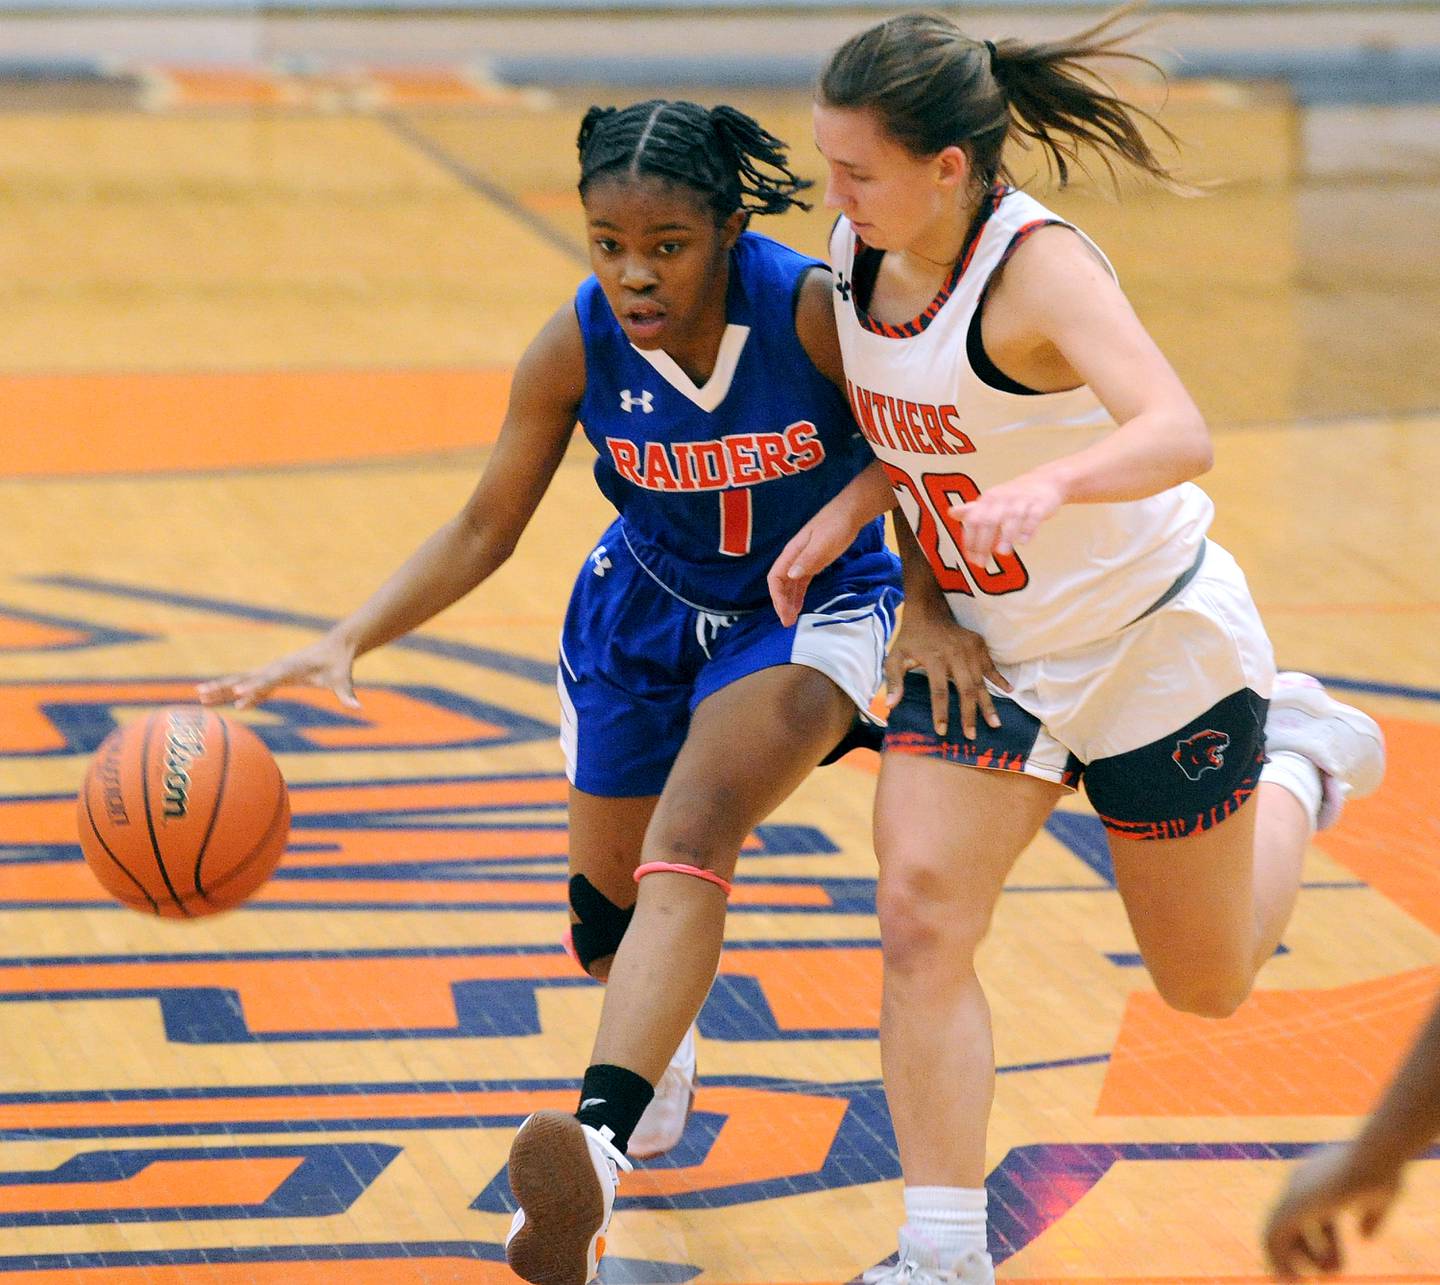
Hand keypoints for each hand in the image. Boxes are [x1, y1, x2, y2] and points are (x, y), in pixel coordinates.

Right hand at [197, 633, 360, 710]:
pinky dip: (243, 694)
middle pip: (246, 678)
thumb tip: (357, 708)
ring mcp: (274, 671)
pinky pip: (256, 686)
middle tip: (200, 695)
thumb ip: (347, 695)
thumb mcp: (343, 679)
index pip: (268, 680)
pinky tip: (234, 705)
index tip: (237, 696)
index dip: (253, 688)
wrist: (338, 646)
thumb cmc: (339, 663)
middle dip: (224, 686)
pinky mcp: (278, 675)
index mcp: (290, 668)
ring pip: (244, 680)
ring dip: (223, 688)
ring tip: (200, 697)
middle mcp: (277, 668)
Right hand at [768, 507, 861, 627]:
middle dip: (781, 603)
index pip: (775, 577)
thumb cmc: (835, 526)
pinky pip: (801, 583)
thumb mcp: (822, 544)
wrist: (849, 514)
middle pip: (780, 584)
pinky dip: (798, 596)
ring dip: (789, 602)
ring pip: (790, 585)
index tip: (784, 612)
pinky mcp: (813, 563)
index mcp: (792, 552)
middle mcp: (793, 558)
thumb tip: (791, 576)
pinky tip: (799, 606)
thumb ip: (807, 559)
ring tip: (791, 620)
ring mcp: (803, 561)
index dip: (777, 596)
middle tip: (787, 622)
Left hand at [883, 602, 1009, 739]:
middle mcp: (955, 655)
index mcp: (934, 659)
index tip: (942, 731)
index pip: (939, 691)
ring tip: (994, 723)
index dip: (941, 712)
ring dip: (987, 704)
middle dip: (969, 714)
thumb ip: (894, 681)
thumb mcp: (895, 657)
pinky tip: (1009, 691)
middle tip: (971, 736)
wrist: (928, 610)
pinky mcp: (979, 645)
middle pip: (965, 689)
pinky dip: (1000, 679)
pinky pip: (991, 666)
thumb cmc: (910, 638)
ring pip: (980, 681)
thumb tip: (891, 705)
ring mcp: (969, 649)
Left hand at [949, 474, 1062, 567]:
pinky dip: (1028, 529)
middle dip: (984, 543)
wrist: (1045, 480)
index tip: (971, 558)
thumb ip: (973, 510)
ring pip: (1012, 518)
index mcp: (989, 500)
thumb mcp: (991, 501)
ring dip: (1006, 536)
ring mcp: (1022, 501)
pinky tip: (1023, 542)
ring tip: (1002, 553)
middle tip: (982, 562)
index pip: (974, 520)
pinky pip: (1034, 516)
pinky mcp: (1040, 504)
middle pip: (990, 520)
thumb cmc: (1013, 496)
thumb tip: (951, 512)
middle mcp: (1003, 499)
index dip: (970, 541)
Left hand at [1263, 1143, 1402, 1279]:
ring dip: (1293, 1262)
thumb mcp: (1379, 1199)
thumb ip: (1371, 1217)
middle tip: (1329, 1276)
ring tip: (1314, 1280)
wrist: (1372, 1156)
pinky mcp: (1292, 1206)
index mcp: (1319, 1180)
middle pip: (1295, 1225)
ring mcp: (1293, 1194)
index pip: (1316, 1216)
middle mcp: (1300, 1185)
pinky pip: (1272, 1238)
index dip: (1329, 1242)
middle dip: (1310, 1254)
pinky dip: (1278, 1260)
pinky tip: (1292, 1280)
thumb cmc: (1381, 1173)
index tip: (1340, 1265)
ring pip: (1279, 1233)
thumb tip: (1363, 1237)